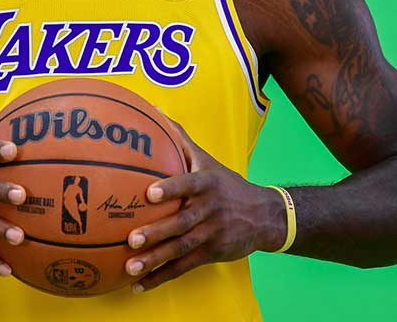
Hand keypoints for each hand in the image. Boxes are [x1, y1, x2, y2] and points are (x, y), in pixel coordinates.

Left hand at [124, 114, 286, 291]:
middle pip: (182, 222)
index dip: (171, 188)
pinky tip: (138, 284)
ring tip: (131, 266)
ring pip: (181, 248)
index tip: (150, 193)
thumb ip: (180, 138)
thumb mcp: (207, 160)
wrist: (265, 215)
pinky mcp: (211, 254)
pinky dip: (161, 276)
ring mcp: (211, 234)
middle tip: (132, 238)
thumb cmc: (225, 183)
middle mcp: (209, 209)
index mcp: (207, 184)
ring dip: (156, 259)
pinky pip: (183, 267)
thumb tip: (153, 111)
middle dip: (157, 231)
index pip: (188, 184)